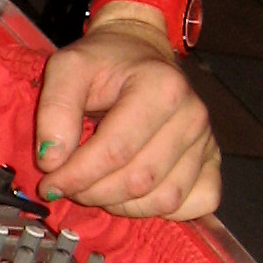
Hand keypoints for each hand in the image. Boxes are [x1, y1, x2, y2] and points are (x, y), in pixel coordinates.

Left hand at [32, 17, 220, 219]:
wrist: (139, 52)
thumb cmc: (105, 62)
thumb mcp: (68, 67)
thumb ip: (54, 109)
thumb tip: (52, 160)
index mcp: (162, 88)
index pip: (114, 151)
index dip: (76, 175)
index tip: (50, 181)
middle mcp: (192, 116)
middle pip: (138, 180)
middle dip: (93, 192)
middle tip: (69, 184)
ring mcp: (206, 141)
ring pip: (163, 199)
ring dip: (121, 204)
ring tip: (97, 186)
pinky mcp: (212, 161)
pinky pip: (195, 204)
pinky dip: (161, 210)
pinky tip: (134, 194)